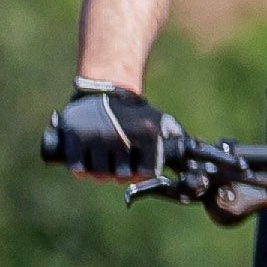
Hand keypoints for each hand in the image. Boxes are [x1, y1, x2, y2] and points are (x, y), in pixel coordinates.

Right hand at [42, 83, 180, 181]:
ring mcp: (97, 138)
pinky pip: (78, 169)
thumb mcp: (157, 119)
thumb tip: (191, 152)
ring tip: (102, 162)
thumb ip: (174, 136)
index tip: (136, 167)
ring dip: (100, 173)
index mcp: (147, 134)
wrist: (101, 89)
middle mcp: (122, 137)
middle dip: (119, 175)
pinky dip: (81, 169)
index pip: (148, 173)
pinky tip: (86, 161)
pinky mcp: (75, 139)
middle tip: (116, 165)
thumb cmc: (132, 111)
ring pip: (100, 175)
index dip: (141, 174)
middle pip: (122, 177)